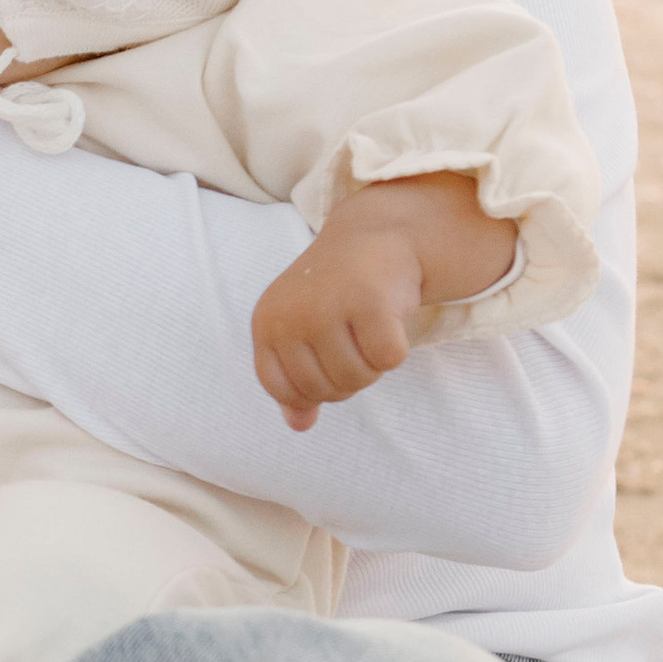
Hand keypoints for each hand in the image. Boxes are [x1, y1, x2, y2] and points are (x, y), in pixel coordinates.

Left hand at [252, 230, 418, 430]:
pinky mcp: (369, 301)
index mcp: (266, 324)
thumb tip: (299, 426)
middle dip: (348, 377)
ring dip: (373, 364)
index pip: (284, 390)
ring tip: (370, 327)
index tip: (328, 363)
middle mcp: (290, 316)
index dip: (312, 391)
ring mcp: (327, 308)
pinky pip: (388, 359)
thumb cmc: (336, 292)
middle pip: (325, 390)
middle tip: (356, 339)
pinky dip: (396, 348)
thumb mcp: (302, 332)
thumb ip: (295, 380)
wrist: (375, 236)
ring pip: (358, 379)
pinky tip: (389, 318)